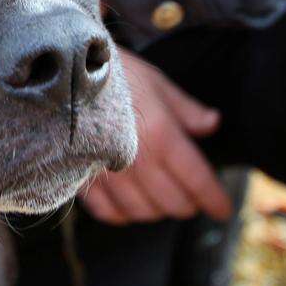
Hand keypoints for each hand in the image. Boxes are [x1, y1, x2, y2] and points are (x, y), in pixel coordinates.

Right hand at [82, 49, 231, 225]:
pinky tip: (129, 201)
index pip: (197, 181)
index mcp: (162, 135)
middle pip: (173, 203)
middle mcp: (138, 160)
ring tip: (160, 196)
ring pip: (144, 212)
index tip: (223, 209)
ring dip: (157, 209)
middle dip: (187, 203)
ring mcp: (109, 173)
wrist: (63, 71)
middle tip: (190, 196)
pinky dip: (124, 213)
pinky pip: (110, 213)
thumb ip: (187, 110)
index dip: (214, 199)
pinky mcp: (83, 179)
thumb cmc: (115, 73)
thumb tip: (214, 125)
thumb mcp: (157, 84)